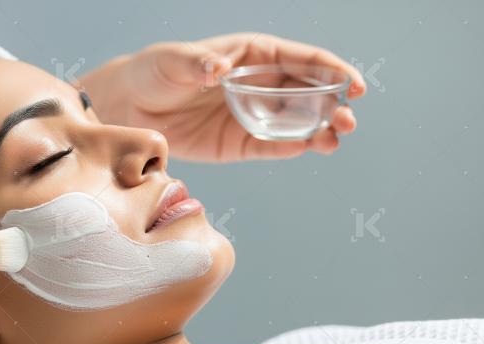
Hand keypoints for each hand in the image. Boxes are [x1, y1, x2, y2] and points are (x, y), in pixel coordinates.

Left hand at [80, 33, 365, 161]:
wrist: (129, 107)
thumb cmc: (153, 72)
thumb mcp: (174, 60)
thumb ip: (198, 63)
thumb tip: (218, 69)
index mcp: (253, 54)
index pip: (302, 59)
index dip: (332, 69)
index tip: (354, 85)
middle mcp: (260, 84)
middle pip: (308, 92)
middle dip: (334, 104)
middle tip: (348, 120)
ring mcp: (252, 114)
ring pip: (297, 122)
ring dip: (321, 130)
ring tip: (334, 139)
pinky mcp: (239, 142)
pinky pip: (271, 146)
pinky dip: (291, 148)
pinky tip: (309, 149)